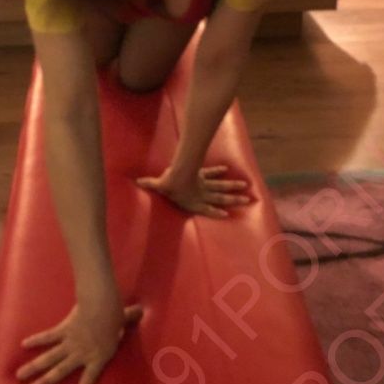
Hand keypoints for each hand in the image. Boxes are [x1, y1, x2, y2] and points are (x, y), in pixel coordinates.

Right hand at [15, 286, 142, 383]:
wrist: (101, 306)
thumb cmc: (114, 315)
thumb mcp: (123, 320)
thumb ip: (129, 319)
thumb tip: (141, 311)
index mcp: (98, 357)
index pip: (90, 376)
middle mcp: (80, 354)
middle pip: (60, 371)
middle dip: (45, 382)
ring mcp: (69, 343)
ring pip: (49, 358)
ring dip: (34, 367)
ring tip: (20, 376)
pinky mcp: (62, 330)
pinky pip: (48, 337)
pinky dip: (36, 340)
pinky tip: (24, 345)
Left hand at [135, 164, 254, 218]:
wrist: (180, 172)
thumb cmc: (170, 184)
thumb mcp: (159, 186)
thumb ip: (150, 184)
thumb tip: (137, 181)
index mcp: (194, 202)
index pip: (208, 209)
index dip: (216, 213)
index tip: (226, 214)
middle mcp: (202, 195)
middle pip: (221, 198)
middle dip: (233, 200)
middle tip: (246, 200)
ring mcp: (204, 184)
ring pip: (222, 186)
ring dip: (233, 187)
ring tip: (246, 187)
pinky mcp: (202, 173)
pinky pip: (212, 173)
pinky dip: (218, 171)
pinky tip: (227, 169)